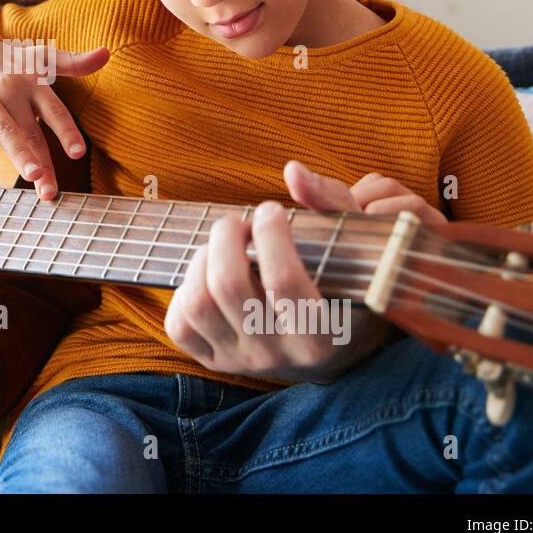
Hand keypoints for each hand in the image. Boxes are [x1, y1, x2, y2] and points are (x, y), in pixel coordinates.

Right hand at [0, 32, 108, 199]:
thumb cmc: (9, 61)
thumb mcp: (40, 56)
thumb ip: (73, 62)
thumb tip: (106, 54)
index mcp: (33, 83)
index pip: (54, 110)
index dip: (66, 131)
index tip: (78, 153)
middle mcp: (12, 91)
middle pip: (31, 131)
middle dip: (43, 161)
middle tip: (51, 189)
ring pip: (6, 132)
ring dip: (19, 156)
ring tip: (33, 177)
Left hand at [164, 161, 441, 380]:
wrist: (331, 346)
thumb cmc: (342, 281)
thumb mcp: (353, 246)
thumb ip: (331, 203)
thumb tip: (293, 171)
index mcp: (322, 334)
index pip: (285, 283)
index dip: (271, 236)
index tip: (271, 210)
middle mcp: (279, 355)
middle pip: (229, 287)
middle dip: (226, 238)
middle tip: (237, 223)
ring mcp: (243, 361)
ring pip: (198, 304)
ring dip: (202, 260)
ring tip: (221, 246)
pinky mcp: (213, 361)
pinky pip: (179, 327)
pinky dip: (183, 291)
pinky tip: (207, 275)